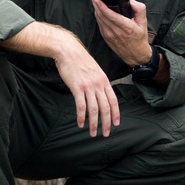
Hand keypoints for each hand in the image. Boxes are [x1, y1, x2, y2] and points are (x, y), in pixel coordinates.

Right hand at [0, 21, 118, 136]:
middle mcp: (98, 84)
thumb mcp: (95, 70)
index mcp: (104, 80)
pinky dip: (81, 117)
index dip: (116, 113)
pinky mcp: (77, 88)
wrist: (68, 50)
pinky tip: (80, 124)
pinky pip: (81, 106)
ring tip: (93, 133)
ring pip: (94, 110)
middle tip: (105, 134)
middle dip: (107, 123)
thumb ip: (99, 82)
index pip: (113, 100)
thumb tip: (100, 94)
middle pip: (106, 108)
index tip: (115, 124)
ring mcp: (88, 86)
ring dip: (94, 124)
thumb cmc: (80, 60)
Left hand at [91, 0, 151, 65]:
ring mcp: (108, 34)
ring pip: (98, 18)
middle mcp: (115, 31)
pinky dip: (98, 15)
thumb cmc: (139, 40)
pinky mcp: (105, 37)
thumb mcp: (143, 23)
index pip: (110, 15)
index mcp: (125, 27)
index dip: (101, 5)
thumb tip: (131, 0)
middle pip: (101, 14)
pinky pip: (99, 23)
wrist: (136, 56)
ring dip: (95, 8)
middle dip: (95, 2)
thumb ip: (139, 9)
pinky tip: (98, 10)